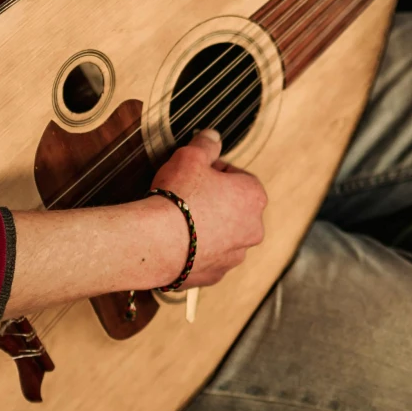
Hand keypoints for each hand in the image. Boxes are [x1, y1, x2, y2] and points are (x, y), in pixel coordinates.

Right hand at [150, 129, 267, 288]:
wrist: (157, 242)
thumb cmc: (178, 197)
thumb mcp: (190, 157)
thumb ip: (206, 144)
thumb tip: (212, 135)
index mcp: (254, 197)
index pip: (238, 176)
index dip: (213, 171)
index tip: (195, 173)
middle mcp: (252, 229)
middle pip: (233, 207)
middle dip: (213, 200)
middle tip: (185, 195)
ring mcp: (235, 255)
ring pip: (222, 234)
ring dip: (206, 226)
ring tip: (178, 219)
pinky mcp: (215, 275)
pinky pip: (207, 257)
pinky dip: (195, 249)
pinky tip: (176, 241)